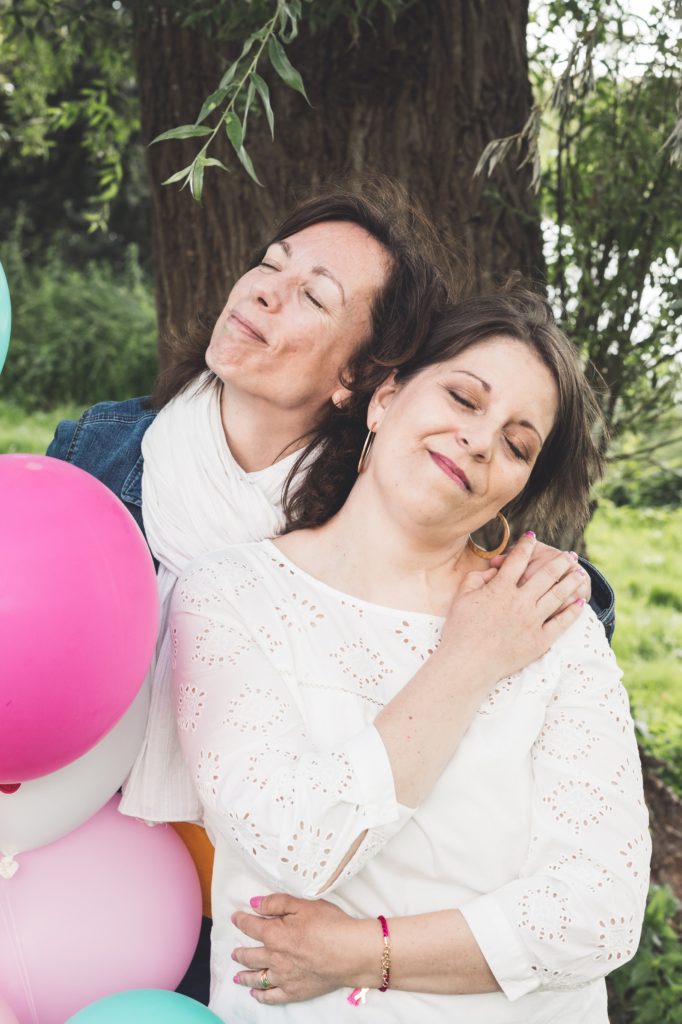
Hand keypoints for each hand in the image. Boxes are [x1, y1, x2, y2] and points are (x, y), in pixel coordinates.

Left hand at [231, 893, 367, 1004]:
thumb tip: (255, 903)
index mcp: (275, 934)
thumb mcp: (304, 904)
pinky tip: (256, 994)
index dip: (241, 921)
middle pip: (250, 955)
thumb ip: (277, 903)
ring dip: (245, 976)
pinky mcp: (295, 992)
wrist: (351, 953)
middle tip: (235, 951)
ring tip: (238, 975)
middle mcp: (274, 958)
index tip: (235, 918)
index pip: (251, 926)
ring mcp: (283, 977)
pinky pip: (272, 997)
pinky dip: (261, 996)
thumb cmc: (331, 925)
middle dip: (240, 952)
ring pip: (257, 978)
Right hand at [441, 533, 585, 683]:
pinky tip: (579, 602)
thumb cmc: (460, 630)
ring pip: (558, 595)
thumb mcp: (461, 597)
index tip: (532, 537)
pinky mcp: (540, 640)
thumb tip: (494, 571)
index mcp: (500, 589)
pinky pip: (561, 622)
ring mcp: (532, 621)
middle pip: (546, 575)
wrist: (468, 664)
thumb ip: (477, 578)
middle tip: (570, 555)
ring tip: (580, 574)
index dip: (526, 546)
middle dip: (560, 562)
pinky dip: (572, 611)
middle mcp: (520, 601)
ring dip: (571, 581)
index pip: (517, 560)